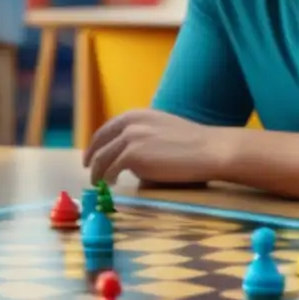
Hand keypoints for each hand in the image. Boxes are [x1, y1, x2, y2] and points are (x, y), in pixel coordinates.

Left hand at [82, 109, 230, 184]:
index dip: (96, 144)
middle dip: (91, 158)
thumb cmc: (192, 144)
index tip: (92, 155)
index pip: (107, 129)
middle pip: (100, 143)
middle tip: (90, 172)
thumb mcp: (162, 129)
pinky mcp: (132, 156)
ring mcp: (130, 138)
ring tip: (100, 183)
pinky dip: (108, 179)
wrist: (208, 150)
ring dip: (98, 173)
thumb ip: (142, 136)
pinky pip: (111, 171)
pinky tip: (113, 185)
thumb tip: (128, 156)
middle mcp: (129, 123)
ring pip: (102, 158)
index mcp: (136, 115)